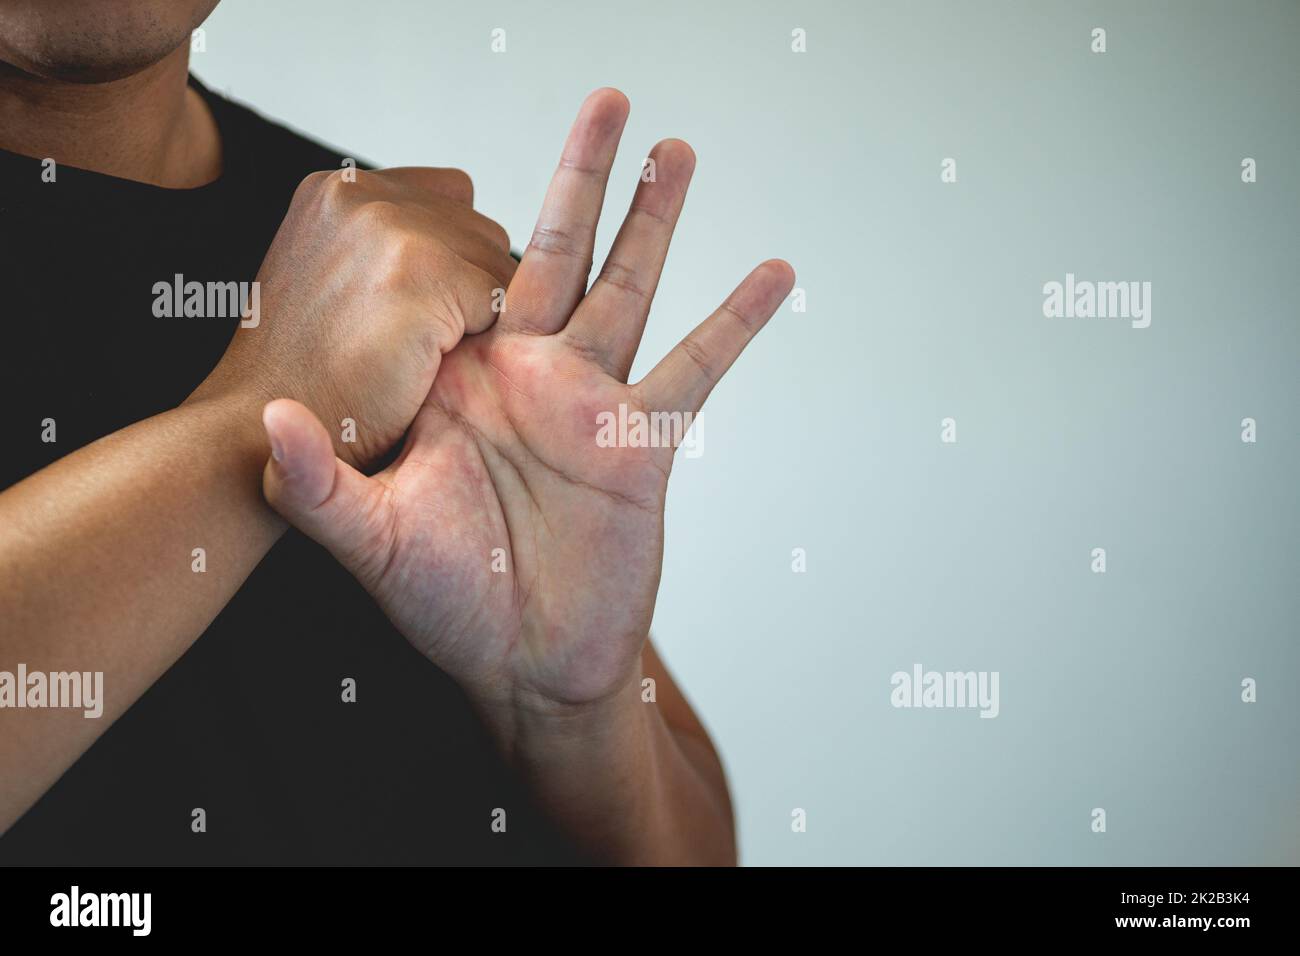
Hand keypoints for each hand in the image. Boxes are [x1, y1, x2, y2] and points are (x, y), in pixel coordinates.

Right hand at [190, 165, 515, 468]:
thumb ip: (380, 248)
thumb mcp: (324, 282)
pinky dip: (478, 342)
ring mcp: (390, 228)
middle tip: (417, 344)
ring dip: (477, 315)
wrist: (255, 430)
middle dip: (470, 288)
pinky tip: (426, 368)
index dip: (452, 262)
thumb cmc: (303, 377)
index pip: (452, 199)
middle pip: (482, 230)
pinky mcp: (420, 273)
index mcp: (337, 191)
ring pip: (496, 265)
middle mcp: (362, 195)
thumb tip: (462, 237)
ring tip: (418, 356)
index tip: (415, 312)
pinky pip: (498, 300)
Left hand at [260, 89, 793, 713]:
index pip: (468, 275)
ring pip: (629, 285)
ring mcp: (589, 400)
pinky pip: (696, 365)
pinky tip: (773, 272)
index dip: (473, 222)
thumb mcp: (369, 544)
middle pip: (558, 248)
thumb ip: (318, 484)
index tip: (472, 172)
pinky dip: (736, 319)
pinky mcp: (643, 440)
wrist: (529, 664)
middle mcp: (527, 374)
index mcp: (459, 380)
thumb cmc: (446, 606)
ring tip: (676, 149)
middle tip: (606, 99)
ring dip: (655, 218)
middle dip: (582, 173)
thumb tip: (271, 416)